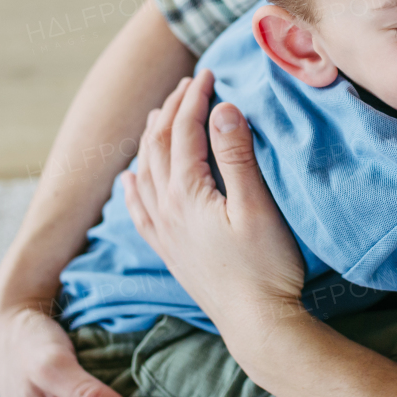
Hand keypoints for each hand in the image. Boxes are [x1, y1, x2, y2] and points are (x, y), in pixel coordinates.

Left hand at [122, 70, 307, 343]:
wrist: (257, 323)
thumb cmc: (266, 267)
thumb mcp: (258, 207)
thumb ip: (237, 156)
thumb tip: (222, 109)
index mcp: (186, 193)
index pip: (183, 131)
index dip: (194, 98)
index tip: (208, 72)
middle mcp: (166, 209)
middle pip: (158, 146)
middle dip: (171, 110)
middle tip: (188, 85)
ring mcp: (164, 231)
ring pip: (144, 171)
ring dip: (152, 138)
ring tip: (162, 115)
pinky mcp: (169, 251)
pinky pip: (138, 208)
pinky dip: (133, 184)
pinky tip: (130, 179)